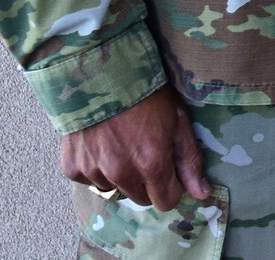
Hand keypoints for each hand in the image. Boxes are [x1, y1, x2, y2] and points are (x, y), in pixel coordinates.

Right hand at [61, 87, 209, 212]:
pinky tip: (101, 143)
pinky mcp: (72, 167)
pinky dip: (96, 168)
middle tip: (146, 152)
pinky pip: (88, 180)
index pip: (165, 202)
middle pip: (141, 198)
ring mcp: (93, 171)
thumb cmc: (147, 93)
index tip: (170, 172)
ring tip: (122, 143)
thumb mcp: (177, 120)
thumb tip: (202, 194)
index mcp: (151, 163)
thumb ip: (189, 160)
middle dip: (148, 182)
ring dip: (121, 174)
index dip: (171, 188)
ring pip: (114, 189)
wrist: (101, 72)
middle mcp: (121, 173)